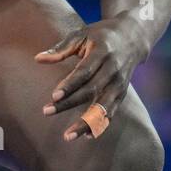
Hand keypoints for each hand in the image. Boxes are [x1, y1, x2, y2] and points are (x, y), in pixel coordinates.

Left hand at [35, 16, 147, 140]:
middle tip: (46, 111)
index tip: (54, 95)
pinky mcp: (122, 93)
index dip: (70, 84)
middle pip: (91, 90)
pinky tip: (86, 136)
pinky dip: (100, 125)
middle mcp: (113, 69)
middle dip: (69, 103)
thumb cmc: (101, 35)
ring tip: (68, 136)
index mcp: (103, 51)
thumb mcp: (82, 34)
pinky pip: (111, 112)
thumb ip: (61, 48)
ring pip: (103, 107)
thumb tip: (37, 59)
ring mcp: (120, 83)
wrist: (133, 37)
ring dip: (85, 122)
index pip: (85, 71)